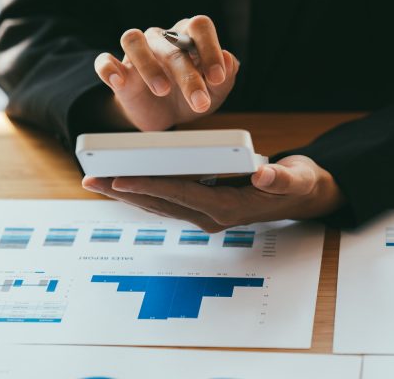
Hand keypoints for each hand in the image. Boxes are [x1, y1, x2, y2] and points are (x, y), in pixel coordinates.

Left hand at [82, 155, 343, 231]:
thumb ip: (281, 178)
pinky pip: (167, 202)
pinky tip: (125, 183)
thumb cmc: (296, 183)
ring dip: (128, 195)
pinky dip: (144, 192)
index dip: (151, 187)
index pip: (182, 196)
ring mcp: (206, 215)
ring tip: (98, 182)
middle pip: (161, 204)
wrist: (301, 197)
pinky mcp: (204, 208)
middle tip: (91, 180)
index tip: (121, 179)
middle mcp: (212, 217)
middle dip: (125, 193)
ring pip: (159, 206)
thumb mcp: (296, 178)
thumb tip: (264, 175)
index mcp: (230, 208)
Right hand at [93, 15, 239, 130]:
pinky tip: (120, 82)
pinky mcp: (118, 70)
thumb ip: (226, 77)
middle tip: (199, 101)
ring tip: (162, 90)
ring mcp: (138, 53)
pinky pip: (104, 61)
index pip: (199, 25)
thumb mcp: (215, 92)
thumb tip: (230, 59)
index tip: (217, 77)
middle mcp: (162, 39)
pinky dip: (109, 68)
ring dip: (149, 66)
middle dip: (188, 76)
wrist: (165, 116)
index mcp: (189, 37)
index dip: (210, 48)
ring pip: (133, 40)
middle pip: (172, 43)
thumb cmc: (191, 96)